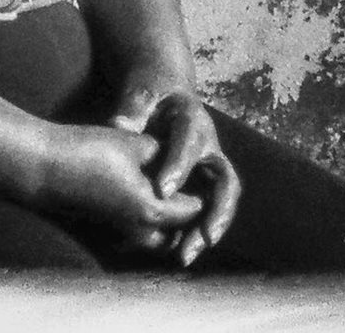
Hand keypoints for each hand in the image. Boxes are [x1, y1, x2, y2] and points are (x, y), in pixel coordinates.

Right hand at [39, 122, 204, 248]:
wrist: (43, 167)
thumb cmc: (89, 151)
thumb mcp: (133, 142)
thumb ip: (163, 151)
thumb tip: (178, 155)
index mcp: (154, 211)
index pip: (196, 208)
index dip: (203, 188)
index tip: (205, 169)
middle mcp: (141, 233)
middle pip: (180, 231)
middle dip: (188, 211)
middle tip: (189, 183)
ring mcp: (121, 238)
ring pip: (158, 238)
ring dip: (167, 221)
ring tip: (165, 189)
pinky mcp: (104, 236)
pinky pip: (137, 237)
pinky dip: (145, 223)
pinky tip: (138, 195)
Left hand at [110, 81, 239, 266]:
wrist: (163, 90)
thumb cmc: (150, 92)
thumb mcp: (140, 93)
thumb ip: (132, 109)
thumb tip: (119, 125)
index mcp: (192, 118)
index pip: (190, 143)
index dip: (178, 167)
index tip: (161, 192)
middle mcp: (210, 145)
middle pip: (224, 181)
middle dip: (215, 211)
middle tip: (201, 238)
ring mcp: (211, 165)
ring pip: (221, 201)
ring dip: (209, 229)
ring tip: (186, 255)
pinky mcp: (204, 181)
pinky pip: (207, 208)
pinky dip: (196, 229)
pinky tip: (178, 250)